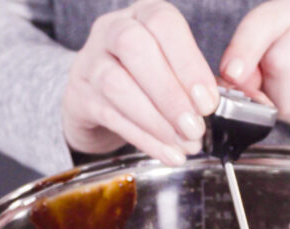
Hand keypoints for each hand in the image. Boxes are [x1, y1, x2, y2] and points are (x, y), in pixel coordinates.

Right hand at [62, 0, 218, 165]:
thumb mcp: (169, 67)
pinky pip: (111, 116)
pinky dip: (144, 139)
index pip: (163, 24)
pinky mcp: (79, 97)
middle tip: (194, 126)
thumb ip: (191, 82)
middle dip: (170, 93)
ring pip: (117, 84)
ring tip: (182, 142)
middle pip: (134, 47)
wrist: (95, 99)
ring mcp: (90, 62)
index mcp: (143, 15)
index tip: (207, 101)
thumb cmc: (142, 78)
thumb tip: (210, 107)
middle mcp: (112, 30)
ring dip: (156, 119)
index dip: (188, 63)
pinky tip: (166, 152)